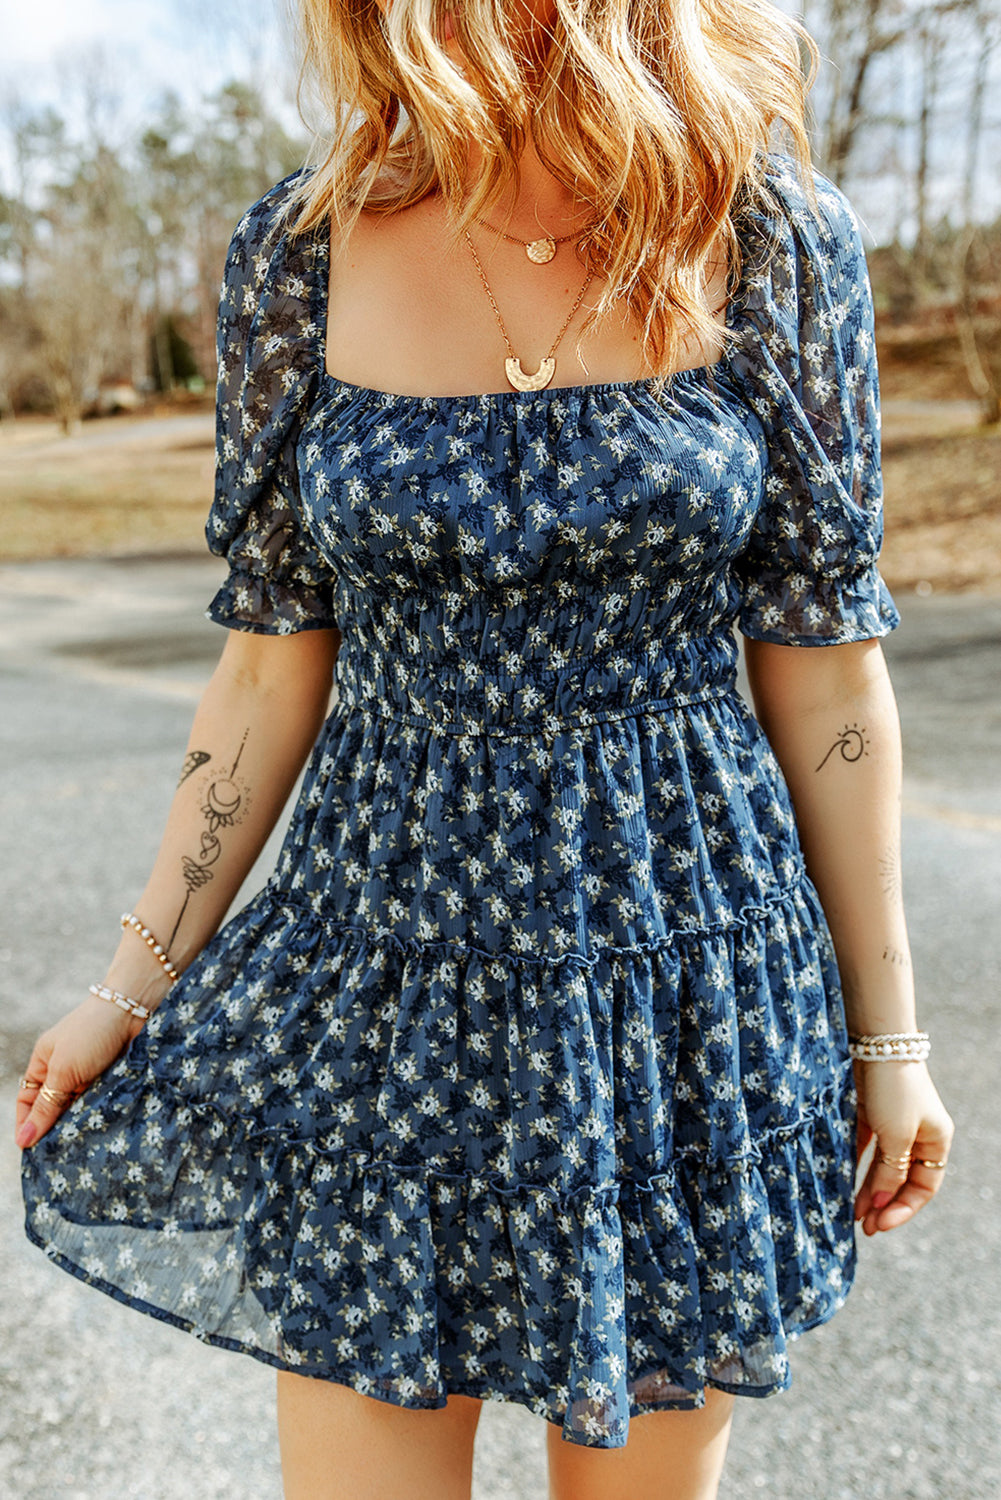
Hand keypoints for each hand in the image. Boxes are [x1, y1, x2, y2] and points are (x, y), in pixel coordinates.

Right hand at [15, 994, 143, 1150]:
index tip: (31, 1151)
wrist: (135, 1009)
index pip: (28, 1101)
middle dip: (55, 1130)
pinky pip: (102, 1105)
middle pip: (54, 1109)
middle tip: (58, 1158)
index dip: (28, 1124)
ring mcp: (90, 1075)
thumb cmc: (92, 1032)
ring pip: (79, 1110)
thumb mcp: (63, 1071)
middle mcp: (66, 1070)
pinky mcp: (112, 1079)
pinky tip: (102, 1134)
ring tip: (80, 1151)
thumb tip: (23, 1140)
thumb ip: (46, 1106)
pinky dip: (100, 1117)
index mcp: (44, 1063)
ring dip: (80, 1125)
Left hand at [853, 1058, 954, 1235]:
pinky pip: (865, 1148)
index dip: (903, 1209)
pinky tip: (843, 1182)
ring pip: (881, 1167)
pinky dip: (856, 1166)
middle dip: (883, 1204)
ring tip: (852, 1214)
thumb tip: (880, 1205)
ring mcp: (893, 1125)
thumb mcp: (896, 1136)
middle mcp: (917, 1136)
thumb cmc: (895, 1090)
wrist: (877, 1043)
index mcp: (936, 1142)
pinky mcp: (870, 1114)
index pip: (923, 1188)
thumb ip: (890, 1172)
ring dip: (868, 1190)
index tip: (881, 1224)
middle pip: (901, 1180)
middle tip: (864, 1228)